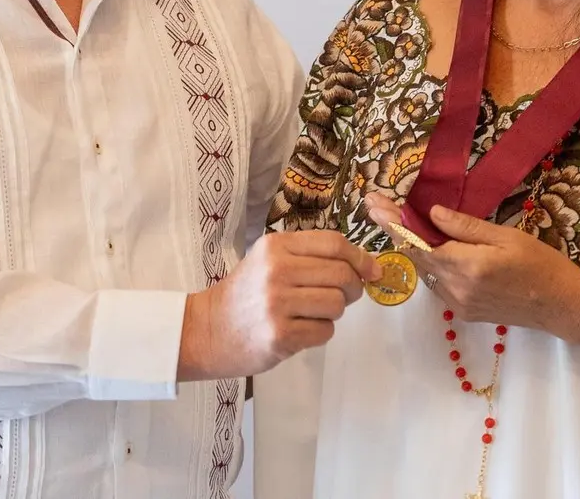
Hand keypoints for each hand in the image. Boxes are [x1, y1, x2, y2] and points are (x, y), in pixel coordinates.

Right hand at [178, 230, 381, 380]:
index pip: (334, 244)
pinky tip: (300, 329)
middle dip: (352, 288)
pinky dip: (320, 332)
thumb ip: (309, 257)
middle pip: (342, 274)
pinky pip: (325, 331)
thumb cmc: (246, 294)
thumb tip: (364, 266)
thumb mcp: (269, 260)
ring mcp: (277, 304)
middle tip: (343, 296)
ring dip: (334, 312)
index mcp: (276, 246)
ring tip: (312, 313)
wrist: (208, 330)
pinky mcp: (280, 335)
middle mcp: (277, 270)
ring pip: (337, 304)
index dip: (360, 257)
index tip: (372, 270)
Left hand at [364, 192, 579, 339]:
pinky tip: (426, 246)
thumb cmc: (539, 263)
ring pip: (425, 271)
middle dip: (394, 230)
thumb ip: (465, 227)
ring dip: (411, 247)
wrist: (560, 305)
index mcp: (466, 266)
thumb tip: (431, 213)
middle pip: (415, 256)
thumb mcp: (505, 236)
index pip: (417, 242)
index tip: (373, 204)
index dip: (392, 222)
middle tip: (375, 205)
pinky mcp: (463, 313)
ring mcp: (458, 305)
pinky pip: (438, 284)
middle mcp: (456, 289)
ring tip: (395, 220)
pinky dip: (430, 264)